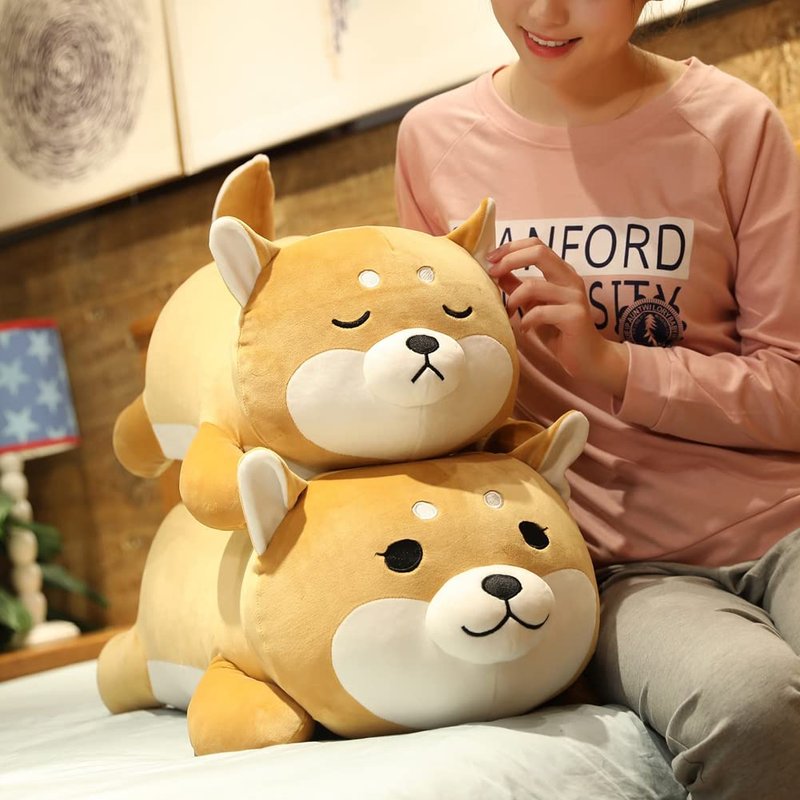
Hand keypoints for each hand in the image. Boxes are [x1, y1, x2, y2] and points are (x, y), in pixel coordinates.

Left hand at [487, 238, 628, 397]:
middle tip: (492, 274)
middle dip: (509, 260)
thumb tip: (497, 272)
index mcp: (561, 272)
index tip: (490, 259)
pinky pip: (540, 312)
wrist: (587, 357)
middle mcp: (570, 279)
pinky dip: (526, 320)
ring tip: (508, 312)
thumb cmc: (559, 331)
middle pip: (539, 253)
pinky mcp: (575, 316)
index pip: (537, 245)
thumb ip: (518, 287)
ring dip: (513, 299)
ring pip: (534, 285)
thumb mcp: (533, 305)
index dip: (511, 247)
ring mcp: (575, 297)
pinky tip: (525, 329)